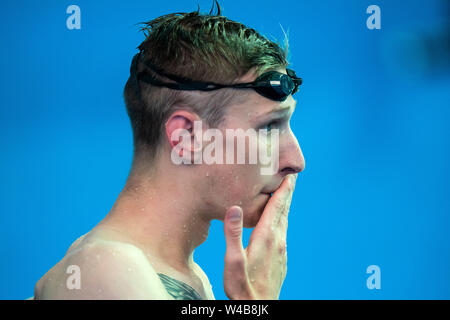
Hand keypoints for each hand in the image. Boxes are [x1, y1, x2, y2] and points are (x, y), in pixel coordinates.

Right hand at [223, 173, 297, 299]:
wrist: (258, 308)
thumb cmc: (242, 286)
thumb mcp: (233, 260)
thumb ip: (233, 233)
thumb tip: (234, 208)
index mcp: (266, 237)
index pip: (277, 207)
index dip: (284, 190)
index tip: (291, 175)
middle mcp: (278, 241)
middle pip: (284, 212)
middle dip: (287, 194)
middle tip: (291, 178)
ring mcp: (281, 251)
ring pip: (285, 223)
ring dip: (285, 207)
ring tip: (284, 196)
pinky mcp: (281, 260)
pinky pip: (283, 234)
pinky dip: (282, 222)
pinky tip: (277, 225)